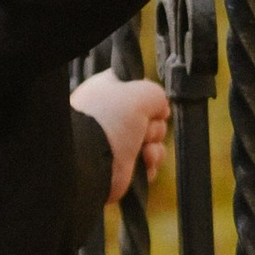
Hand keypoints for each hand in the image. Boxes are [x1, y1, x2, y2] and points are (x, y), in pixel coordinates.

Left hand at [72, 69, 170, 201]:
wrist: (93, 159)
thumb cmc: (112, 120)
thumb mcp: (140, 93)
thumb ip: (156, 94)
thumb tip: (162, 108)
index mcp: (107, 92)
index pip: (134, 88)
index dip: (149, 96)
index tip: (154, 103)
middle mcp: (111, 117)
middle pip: (149, 118)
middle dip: (155, 126)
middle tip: (145, 129)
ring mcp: (116, 143)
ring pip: (152, 142)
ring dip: (156, 148)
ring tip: (146, 152)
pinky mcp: (122, 167)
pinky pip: (148, 163)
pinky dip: (150, 164)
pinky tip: (145, 163)